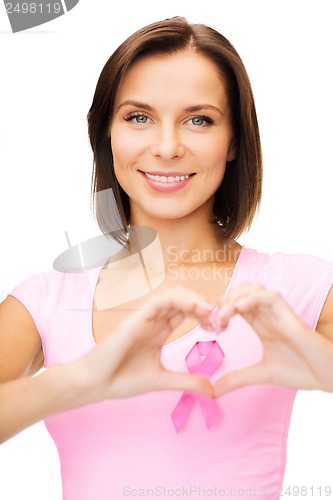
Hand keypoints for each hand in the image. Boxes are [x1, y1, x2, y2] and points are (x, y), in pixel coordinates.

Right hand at [78, 287, 214, 401]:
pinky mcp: (137, 317)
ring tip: (210, 312)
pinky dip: (179, 300)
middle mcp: (154, 320)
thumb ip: (187, 381)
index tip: (220, 328)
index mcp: (159, 331)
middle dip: (204, 305)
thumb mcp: (162, 381)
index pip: (186, 312)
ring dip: (194, 299)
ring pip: (174, 295)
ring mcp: (145, 317)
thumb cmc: (121, 380)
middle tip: (220, 319)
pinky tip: (195, 309)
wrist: (95, 385)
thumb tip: (213, 391)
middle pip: (183, 300)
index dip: (205, 315)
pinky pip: (160, 300)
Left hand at [213, 284, 332, 394]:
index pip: (235, 305)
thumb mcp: (261, 374)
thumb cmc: (300, 370)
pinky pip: (268, 296)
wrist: (326, 376)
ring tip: (225, 315)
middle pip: (241, 291)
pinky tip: (239, 309)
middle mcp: (267, 314)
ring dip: (235, 297)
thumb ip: (237, 379)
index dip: (220, 310)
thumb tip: (213, 390)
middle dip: (224, 300)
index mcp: (260, 324)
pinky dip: (251, 298)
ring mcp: (277, 313)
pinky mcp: (288, 315)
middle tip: (216, 319)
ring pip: (252, 288)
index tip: (213, 327)